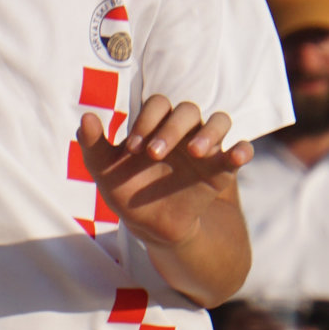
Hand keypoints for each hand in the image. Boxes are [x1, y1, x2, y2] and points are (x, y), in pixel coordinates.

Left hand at [78, 95, 251, 245]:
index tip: (133, 150)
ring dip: (209, 132)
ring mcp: (206, 148)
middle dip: (171, 128)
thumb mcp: (105, 170)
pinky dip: (242, 149)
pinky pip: (240, 150)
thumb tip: (86, 117)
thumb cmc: (126, 190)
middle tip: (154, 154)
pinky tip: (236, 155)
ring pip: (219, 121)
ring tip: (195, 152)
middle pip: (188, 110)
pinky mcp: (222, 169)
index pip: (158, 104)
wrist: (150, 225)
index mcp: (157, 124)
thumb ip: (93, 144)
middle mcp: (184, 131)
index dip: (146, 120)